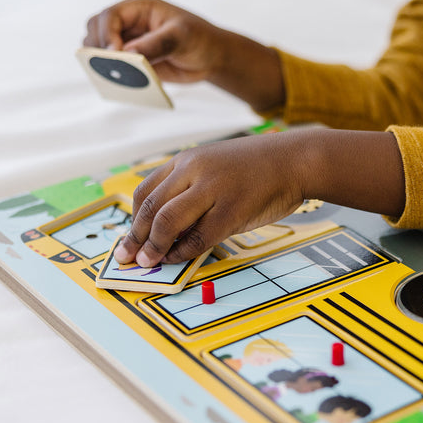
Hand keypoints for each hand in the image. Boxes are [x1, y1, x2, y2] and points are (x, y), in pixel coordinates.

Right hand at [84, 0, 226, 83]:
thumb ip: (155, 44)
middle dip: (97, 47)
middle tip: (107, 64)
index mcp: (139, 9)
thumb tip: (128, 54)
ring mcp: (128, 43)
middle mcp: (129, 24)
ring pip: (99, 50)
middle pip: (96, 30)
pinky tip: (118, 84)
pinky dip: (111, 76)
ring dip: (100, 63)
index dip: (106, 33)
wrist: (212, 58)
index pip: (110, 16)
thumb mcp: (181, 37)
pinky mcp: (132, 63)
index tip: (114, 51)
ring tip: (110, 75)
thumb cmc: (199, 39)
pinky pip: (114, 69)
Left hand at [115, 133, 306, 266]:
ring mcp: (213, 189)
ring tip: (148, 262)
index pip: (146, 191)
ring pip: (167, 221)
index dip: (132, 220)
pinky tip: (178, 259)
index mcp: (187, 160)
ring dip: (153, 246)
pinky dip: (183, 252)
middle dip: (134, 237)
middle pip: (151, 207)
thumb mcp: (216, 167)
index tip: (128, 239)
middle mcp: (194, 170)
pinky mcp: (232, 209)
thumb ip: (191, 190)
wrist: (295, 160)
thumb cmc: (258, 168)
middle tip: (126, 258)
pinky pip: (198, 237)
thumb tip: (169, 229)